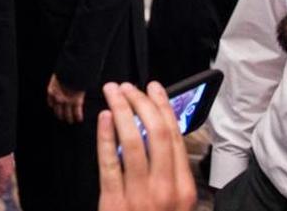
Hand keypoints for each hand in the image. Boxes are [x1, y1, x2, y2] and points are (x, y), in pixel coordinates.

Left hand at [47, 74, 85, 123]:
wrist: (72, 71)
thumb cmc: (65, 71)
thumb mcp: (57, 76)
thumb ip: (58, 82)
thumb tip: (61, 83)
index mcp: (52, 91)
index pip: (51, 103)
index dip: (54, 106)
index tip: (55, 108)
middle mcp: (58, 99)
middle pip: (58, 111)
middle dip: (60, 115)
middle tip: (62, 118)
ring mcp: (67, 101)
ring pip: (67, 114)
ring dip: (69, 118)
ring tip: (71, 121)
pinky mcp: (76, 102)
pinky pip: (77, 112)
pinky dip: (78, 116)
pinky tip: (79, 119)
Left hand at [96, 82, 195, 210]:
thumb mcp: (174, 201)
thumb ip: (169, 171)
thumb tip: (157, 130)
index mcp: (184, 188)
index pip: (175, 137)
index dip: (163, 107)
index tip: (154, 88)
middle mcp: (166, 190)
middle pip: (156, 133)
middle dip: (140, 102)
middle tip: (128, 87)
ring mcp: (140, 195)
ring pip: (133, 141)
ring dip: (121, 110)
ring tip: (113, 93)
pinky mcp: (115, 202)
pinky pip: (109, 162)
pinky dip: (106, 137)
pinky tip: (103, 119)